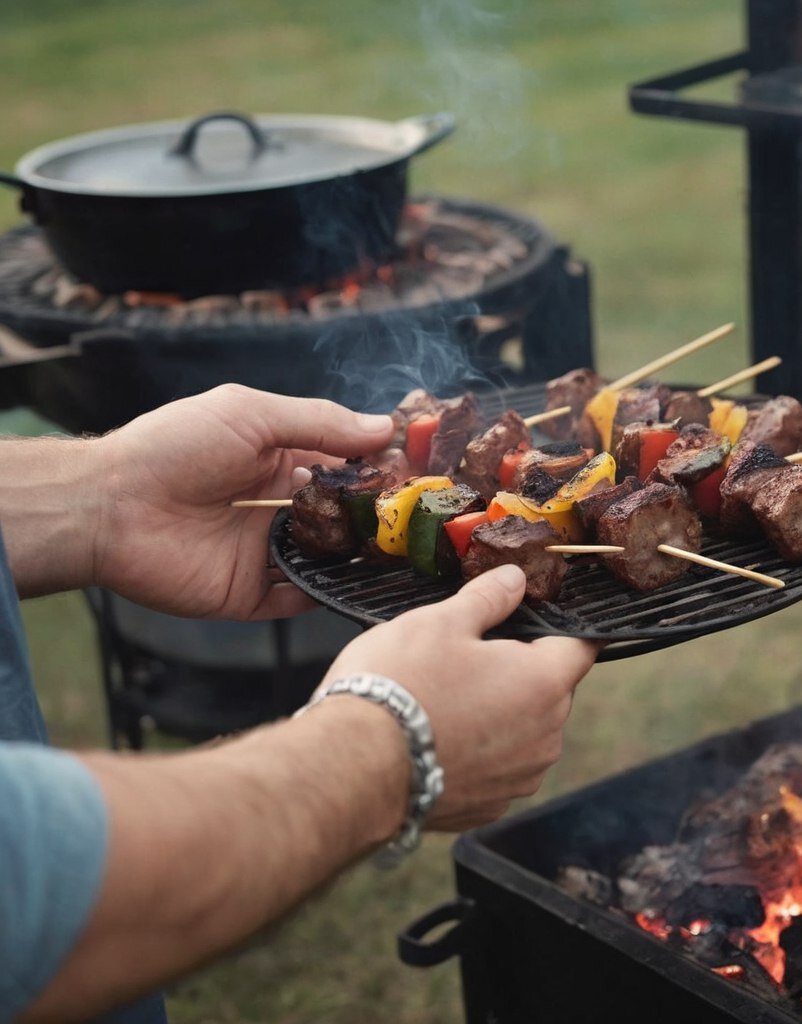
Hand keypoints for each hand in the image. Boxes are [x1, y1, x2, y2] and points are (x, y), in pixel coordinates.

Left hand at [92, 384, 393, 618]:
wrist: (109, 506)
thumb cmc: (175, 447)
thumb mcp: (251, 415)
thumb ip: (319, 423)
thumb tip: (385, 427)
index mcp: (277, 460)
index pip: (340, 466)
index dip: (376, 468)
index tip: (419, 471)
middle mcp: (274, 507)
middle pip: (338, 516)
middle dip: (374, 517)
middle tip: (417, 520)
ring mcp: (262, 553)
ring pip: (325, 559)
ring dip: (358, 558)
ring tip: (399, 555)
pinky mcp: (247, 594)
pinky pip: (296, 600)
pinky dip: (324, 596)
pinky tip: (357, 588)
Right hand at [322, 564, 598, 829]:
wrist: (353, 768)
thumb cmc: (400, 687)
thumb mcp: (441, 621)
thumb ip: (489, 598)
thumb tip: (515, 580)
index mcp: (544, 683)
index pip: (581, 645)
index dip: (561, 625)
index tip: (540, 617)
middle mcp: (545, 737)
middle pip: (550, 688)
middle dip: (520, 668)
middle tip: (468, 653)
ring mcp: (518, 778)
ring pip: (525, 728)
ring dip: (500, 711)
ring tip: (446, 696)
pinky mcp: (489, 806)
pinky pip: (497, 765)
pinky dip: (478, 748)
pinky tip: (438, 734)